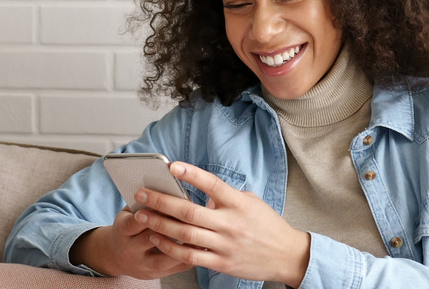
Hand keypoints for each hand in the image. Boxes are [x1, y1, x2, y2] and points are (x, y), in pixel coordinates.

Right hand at [69, 206, 192, 278]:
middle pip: (150, 238)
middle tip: (188, 213)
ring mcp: (144, 265)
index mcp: (122, 231)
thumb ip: (143, 204)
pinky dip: (191, 255)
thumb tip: (168, 190)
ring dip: (183, 244)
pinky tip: (202, 243)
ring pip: (166, 257)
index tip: (165, 201)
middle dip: (169, 225)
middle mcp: (131, 250)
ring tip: (200, 230)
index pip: (133, 222)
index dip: (149, 212)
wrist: (118, 256)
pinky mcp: (157, 274)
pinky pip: (177, 267)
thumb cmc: (129, 226)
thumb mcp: (128, 213)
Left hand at [133, 162, 310, 286]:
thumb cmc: (266, 225)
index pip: (212, 184)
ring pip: (185, 234)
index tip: (171, 166)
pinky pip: (190, 256)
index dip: (191, 174)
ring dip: (160, 224)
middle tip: (141, 194)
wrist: (286, 255)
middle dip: (161, 202)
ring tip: (141, 215)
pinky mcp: (222, 263)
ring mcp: (225, 244)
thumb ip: (225, 196)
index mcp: (239, 203)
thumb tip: (199, 189)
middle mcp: (231, 223)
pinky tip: (157, 238)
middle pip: (190, 211)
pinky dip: (170, 247)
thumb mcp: (250, 202)